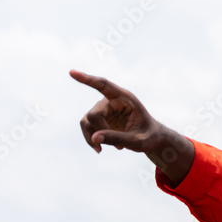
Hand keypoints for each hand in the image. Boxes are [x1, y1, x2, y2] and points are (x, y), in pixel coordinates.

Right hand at [70, 70, 193, 185]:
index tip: (72, 72)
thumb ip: (118, 138)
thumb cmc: (148, 136)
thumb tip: (94, 138)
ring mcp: (103, 109)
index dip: (87, 80)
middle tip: (119, 147)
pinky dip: (91, 140)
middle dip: (102, 132)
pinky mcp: (98, 119)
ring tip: (116, 148)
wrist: (150, 138)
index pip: (104, 85)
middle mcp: (111, 100)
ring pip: (86, 121)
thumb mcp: (138, 141)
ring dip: (94, 138)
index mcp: (125, 98)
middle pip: (94, 114)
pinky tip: (101, 148)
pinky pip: (86, 128)